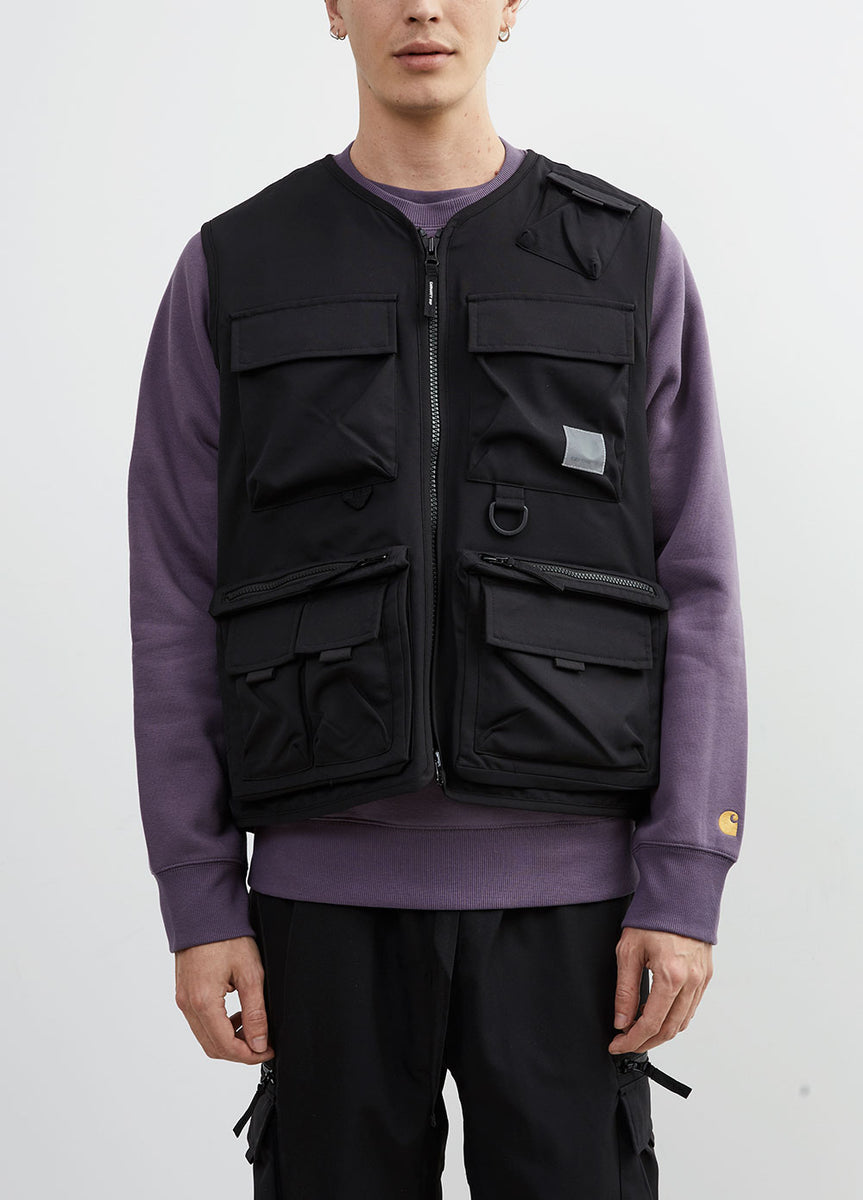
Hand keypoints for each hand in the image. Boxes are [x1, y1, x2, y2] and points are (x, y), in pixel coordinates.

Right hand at [175, 935, 274, 1064]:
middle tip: (263, 1043)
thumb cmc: (227, 936)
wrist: (204, 911)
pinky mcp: (183, 992)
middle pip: (212, 1048)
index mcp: (203, 1002)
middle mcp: (187, 1005)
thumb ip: (255, 1012)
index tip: (269, 1050)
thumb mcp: (250, 973)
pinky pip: (200, 1022)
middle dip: (239, 1051)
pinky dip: (218, 1026)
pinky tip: (236, 1014)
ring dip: (228, 1039)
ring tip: (252, 1026)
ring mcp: (182, 999)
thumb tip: (260, 1043)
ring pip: (205, 1037)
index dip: (249, 1055)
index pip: (226, 1046)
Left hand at [607, 927, 712, 1054]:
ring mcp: (702, 979)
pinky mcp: (706, 975)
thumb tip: (621, 1021)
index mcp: (671, 976)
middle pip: (669, 1029)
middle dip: (646, 1041)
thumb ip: (625, 990)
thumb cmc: (653, 916)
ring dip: (661, 1031)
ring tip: (639, 1029)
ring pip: (683, 1021)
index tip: (617, 1044)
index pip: (651, 1023)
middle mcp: (691, 982)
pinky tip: (658, 1013)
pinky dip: (674, 1017)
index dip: (632, 1040)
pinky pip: (692, 1007)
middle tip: (626, 1042)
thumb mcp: (628, 951)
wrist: (680, 893)